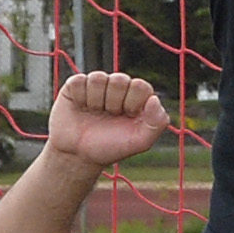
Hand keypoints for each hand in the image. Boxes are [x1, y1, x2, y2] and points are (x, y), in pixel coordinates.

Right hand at [42, 71, 170, 166]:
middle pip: (120, 79)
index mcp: (137, 97)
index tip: (126, 116)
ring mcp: (97, 85)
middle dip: (113, 102)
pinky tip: (81, 107)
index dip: (132, 102)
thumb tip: (154, 98)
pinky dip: (80, 97)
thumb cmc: (111, 147)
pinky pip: (79, 80)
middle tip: (109, 115)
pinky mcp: (75, 85)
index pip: (140, 86)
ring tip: (95, 112)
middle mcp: (118, 88)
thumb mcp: (140, 142)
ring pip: (98, 78)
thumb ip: (158, 122)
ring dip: (96, 101)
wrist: (78, 155)